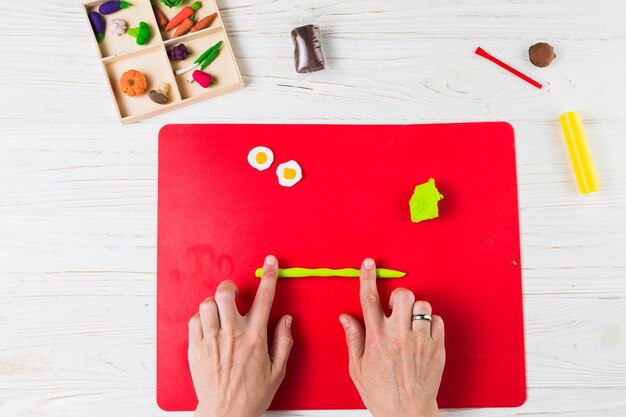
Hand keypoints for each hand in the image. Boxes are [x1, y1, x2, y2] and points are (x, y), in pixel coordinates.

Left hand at [188, 255, 292, 416]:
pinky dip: (201, 319)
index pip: (265, 298)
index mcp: (255, 338)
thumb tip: (287, 320)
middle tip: (232, 294)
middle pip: (225, 293)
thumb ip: (283, 342)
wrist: (225, 414)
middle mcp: (232, 334)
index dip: (270, 276)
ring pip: (207, 304)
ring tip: (219, 313)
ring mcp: (212, 340)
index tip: (271, 262)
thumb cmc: (251, 395)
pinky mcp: (196, 348)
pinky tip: (209, 327)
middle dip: (229, 287)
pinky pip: (194, 321)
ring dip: (214, 304)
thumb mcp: (277, 371)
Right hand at [339, 258, 444, 416]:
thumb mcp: (357, 368)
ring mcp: (420, 340)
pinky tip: (422, 334)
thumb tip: (346, 318)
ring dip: (415, 310)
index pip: (369, 299)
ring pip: (423, 305)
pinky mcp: (436, 347)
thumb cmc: (382, 394)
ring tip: (410, 323)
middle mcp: (399, 335)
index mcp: (377, 338)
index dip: (368, 277)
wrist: (408, 414)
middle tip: (395, 308)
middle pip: (402, 295)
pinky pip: (437, 321)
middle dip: (398, 296)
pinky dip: (430, 323)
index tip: (368, 264)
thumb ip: (353, 339)